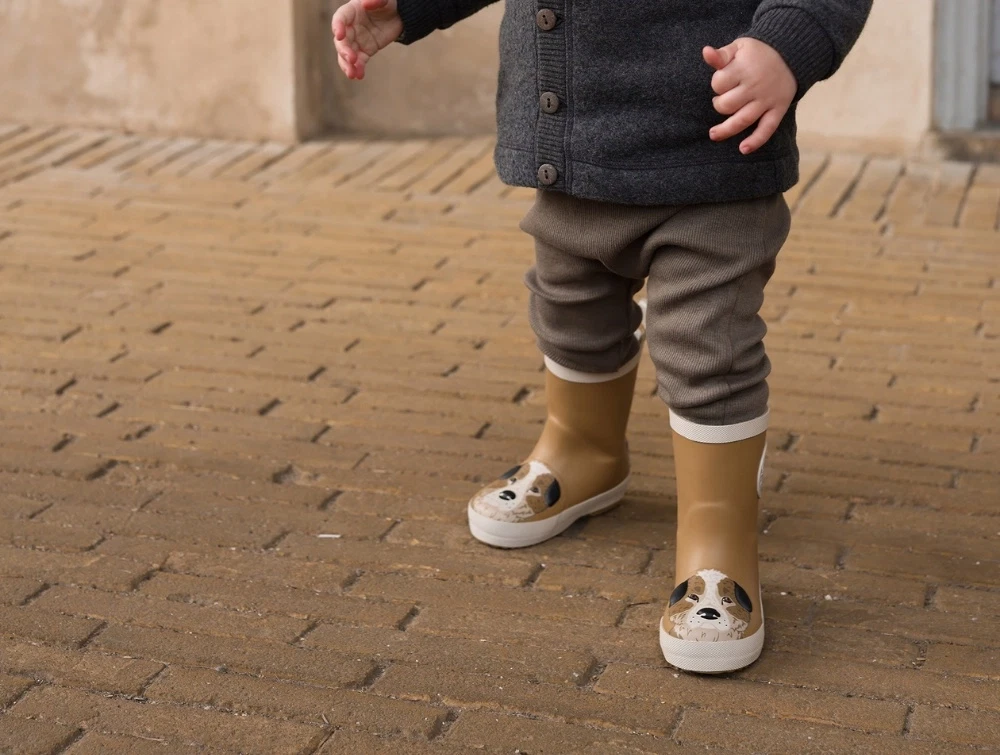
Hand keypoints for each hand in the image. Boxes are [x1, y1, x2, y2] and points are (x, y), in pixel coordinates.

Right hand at [332, 0, 402, 79]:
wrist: (399, 16)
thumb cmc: (388, 4)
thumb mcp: (385, 0)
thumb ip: (375, 0)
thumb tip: (365, 4)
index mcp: (351, 11)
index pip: (340, 19)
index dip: (337, 26)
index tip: (339, 35)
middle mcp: (350, 27)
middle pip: (341, 40)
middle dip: (344, 51)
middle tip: (351, 59)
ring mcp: (356, 40)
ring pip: (347, 54)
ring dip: (347, 64)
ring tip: (352, 74)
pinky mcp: (365, 51)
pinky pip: (359, 61)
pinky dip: (358, 68)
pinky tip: (359, 76)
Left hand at [703, 38, 796, 154]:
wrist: (791, 53)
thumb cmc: (758, 52)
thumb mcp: (739, 47)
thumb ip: (721, 54)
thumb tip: (706, 52)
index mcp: (744, 69)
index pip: (719, 84)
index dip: (717, 84)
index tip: (723, 81)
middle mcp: (755, 86)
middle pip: (727, 105)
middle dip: (719, 104)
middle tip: (722, 100)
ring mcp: (767, 100)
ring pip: (742, 120)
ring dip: (726, 130)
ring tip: (713, 134)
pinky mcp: (778, 110)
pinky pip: (767, 129)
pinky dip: (756, 140)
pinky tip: (744, 149)